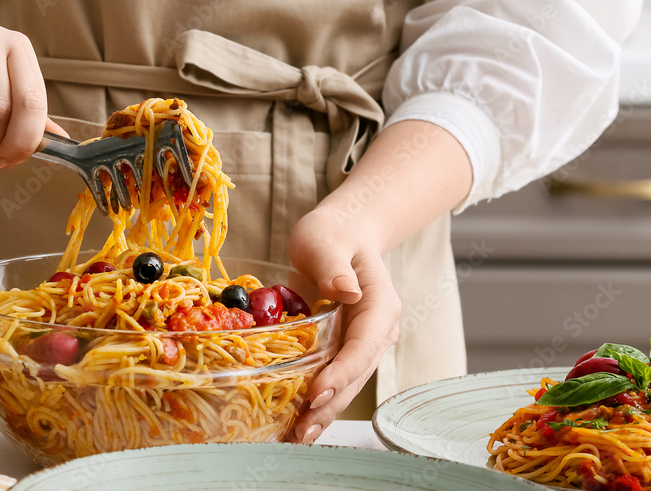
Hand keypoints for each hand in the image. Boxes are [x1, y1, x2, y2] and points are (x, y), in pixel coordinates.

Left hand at [287, 206, 400, 443]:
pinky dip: (315, 404)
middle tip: (300, 431)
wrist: (340, 236)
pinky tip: (293, 425)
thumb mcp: (327, 241)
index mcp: (380, 307)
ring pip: (344, 385)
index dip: (341, 373)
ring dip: (322, 414)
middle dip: (329, 406)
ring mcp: (361, 345)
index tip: (317, 393)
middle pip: (355, 376)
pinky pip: (331, 380)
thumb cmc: (332, 235)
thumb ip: (334, 266)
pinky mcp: (343, 351)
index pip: (362, 347)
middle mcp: (376, 333)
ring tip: (295, 438)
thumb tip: (346, 290)